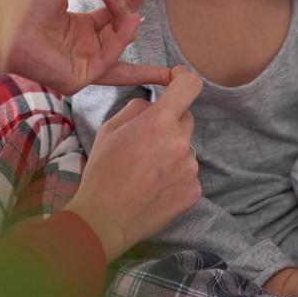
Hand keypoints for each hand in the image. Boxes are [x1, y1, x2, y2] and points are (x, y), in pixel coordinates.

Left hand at [6, 0, 168, 94]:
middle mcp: (84, 47)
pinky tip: (132, 19)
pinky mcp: (80, 78)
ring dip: (131, 24)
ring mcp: (83, 63)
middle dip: (134, 6)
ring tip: (137, 4)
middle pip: (120, 29)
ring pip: (120, 48)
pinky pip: (110, 59)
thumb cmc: (26, 2)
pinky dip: (122, 39)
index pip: (112, 13)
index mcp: (78, 27)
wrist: (6, 23)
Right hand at [63, 67, 202, 260]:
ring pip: (186, 147)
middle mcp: (180, 143)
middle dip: (170, 122)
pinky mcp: (194, 191)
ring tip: (146, 171)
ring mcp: (190, 168)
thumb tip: (152, 103)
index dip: (184, 78)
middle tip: (147, 140)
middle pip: (186, 118)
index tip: (178, 79)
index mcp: (158, 122)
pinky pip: (188, 172)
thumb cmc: (103, 172)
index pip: (189, 86)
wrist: (106, 219)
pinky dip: (175, 175)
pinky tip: (154, 187)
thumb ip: (136, 108)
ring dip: (172, 151)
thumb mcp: (109, 129)